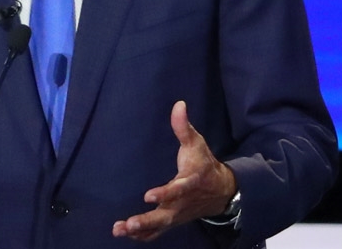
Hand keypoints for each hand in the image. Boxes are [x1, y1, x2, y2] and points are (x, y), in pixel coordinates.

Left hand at [112, 100, 237, 241]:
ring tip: (120, 229)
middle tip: (129, 223)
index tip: (148, 196)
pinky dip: (143, 235)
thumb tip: (178, 104)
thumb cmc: (204, 164)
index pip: (177, 190)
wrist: (221, 191)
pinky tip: (126, 234)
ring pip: (159, 226)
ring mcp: (178, 215)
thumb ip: (184, 126)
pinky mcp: (173, 221)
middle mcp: (183, 203)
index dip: (164, 193)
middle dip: (147, 221)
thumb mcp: (197, 143)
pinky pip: (158, 232)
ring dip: (140, 230)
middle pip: (165, 215)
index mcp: (190, 182)